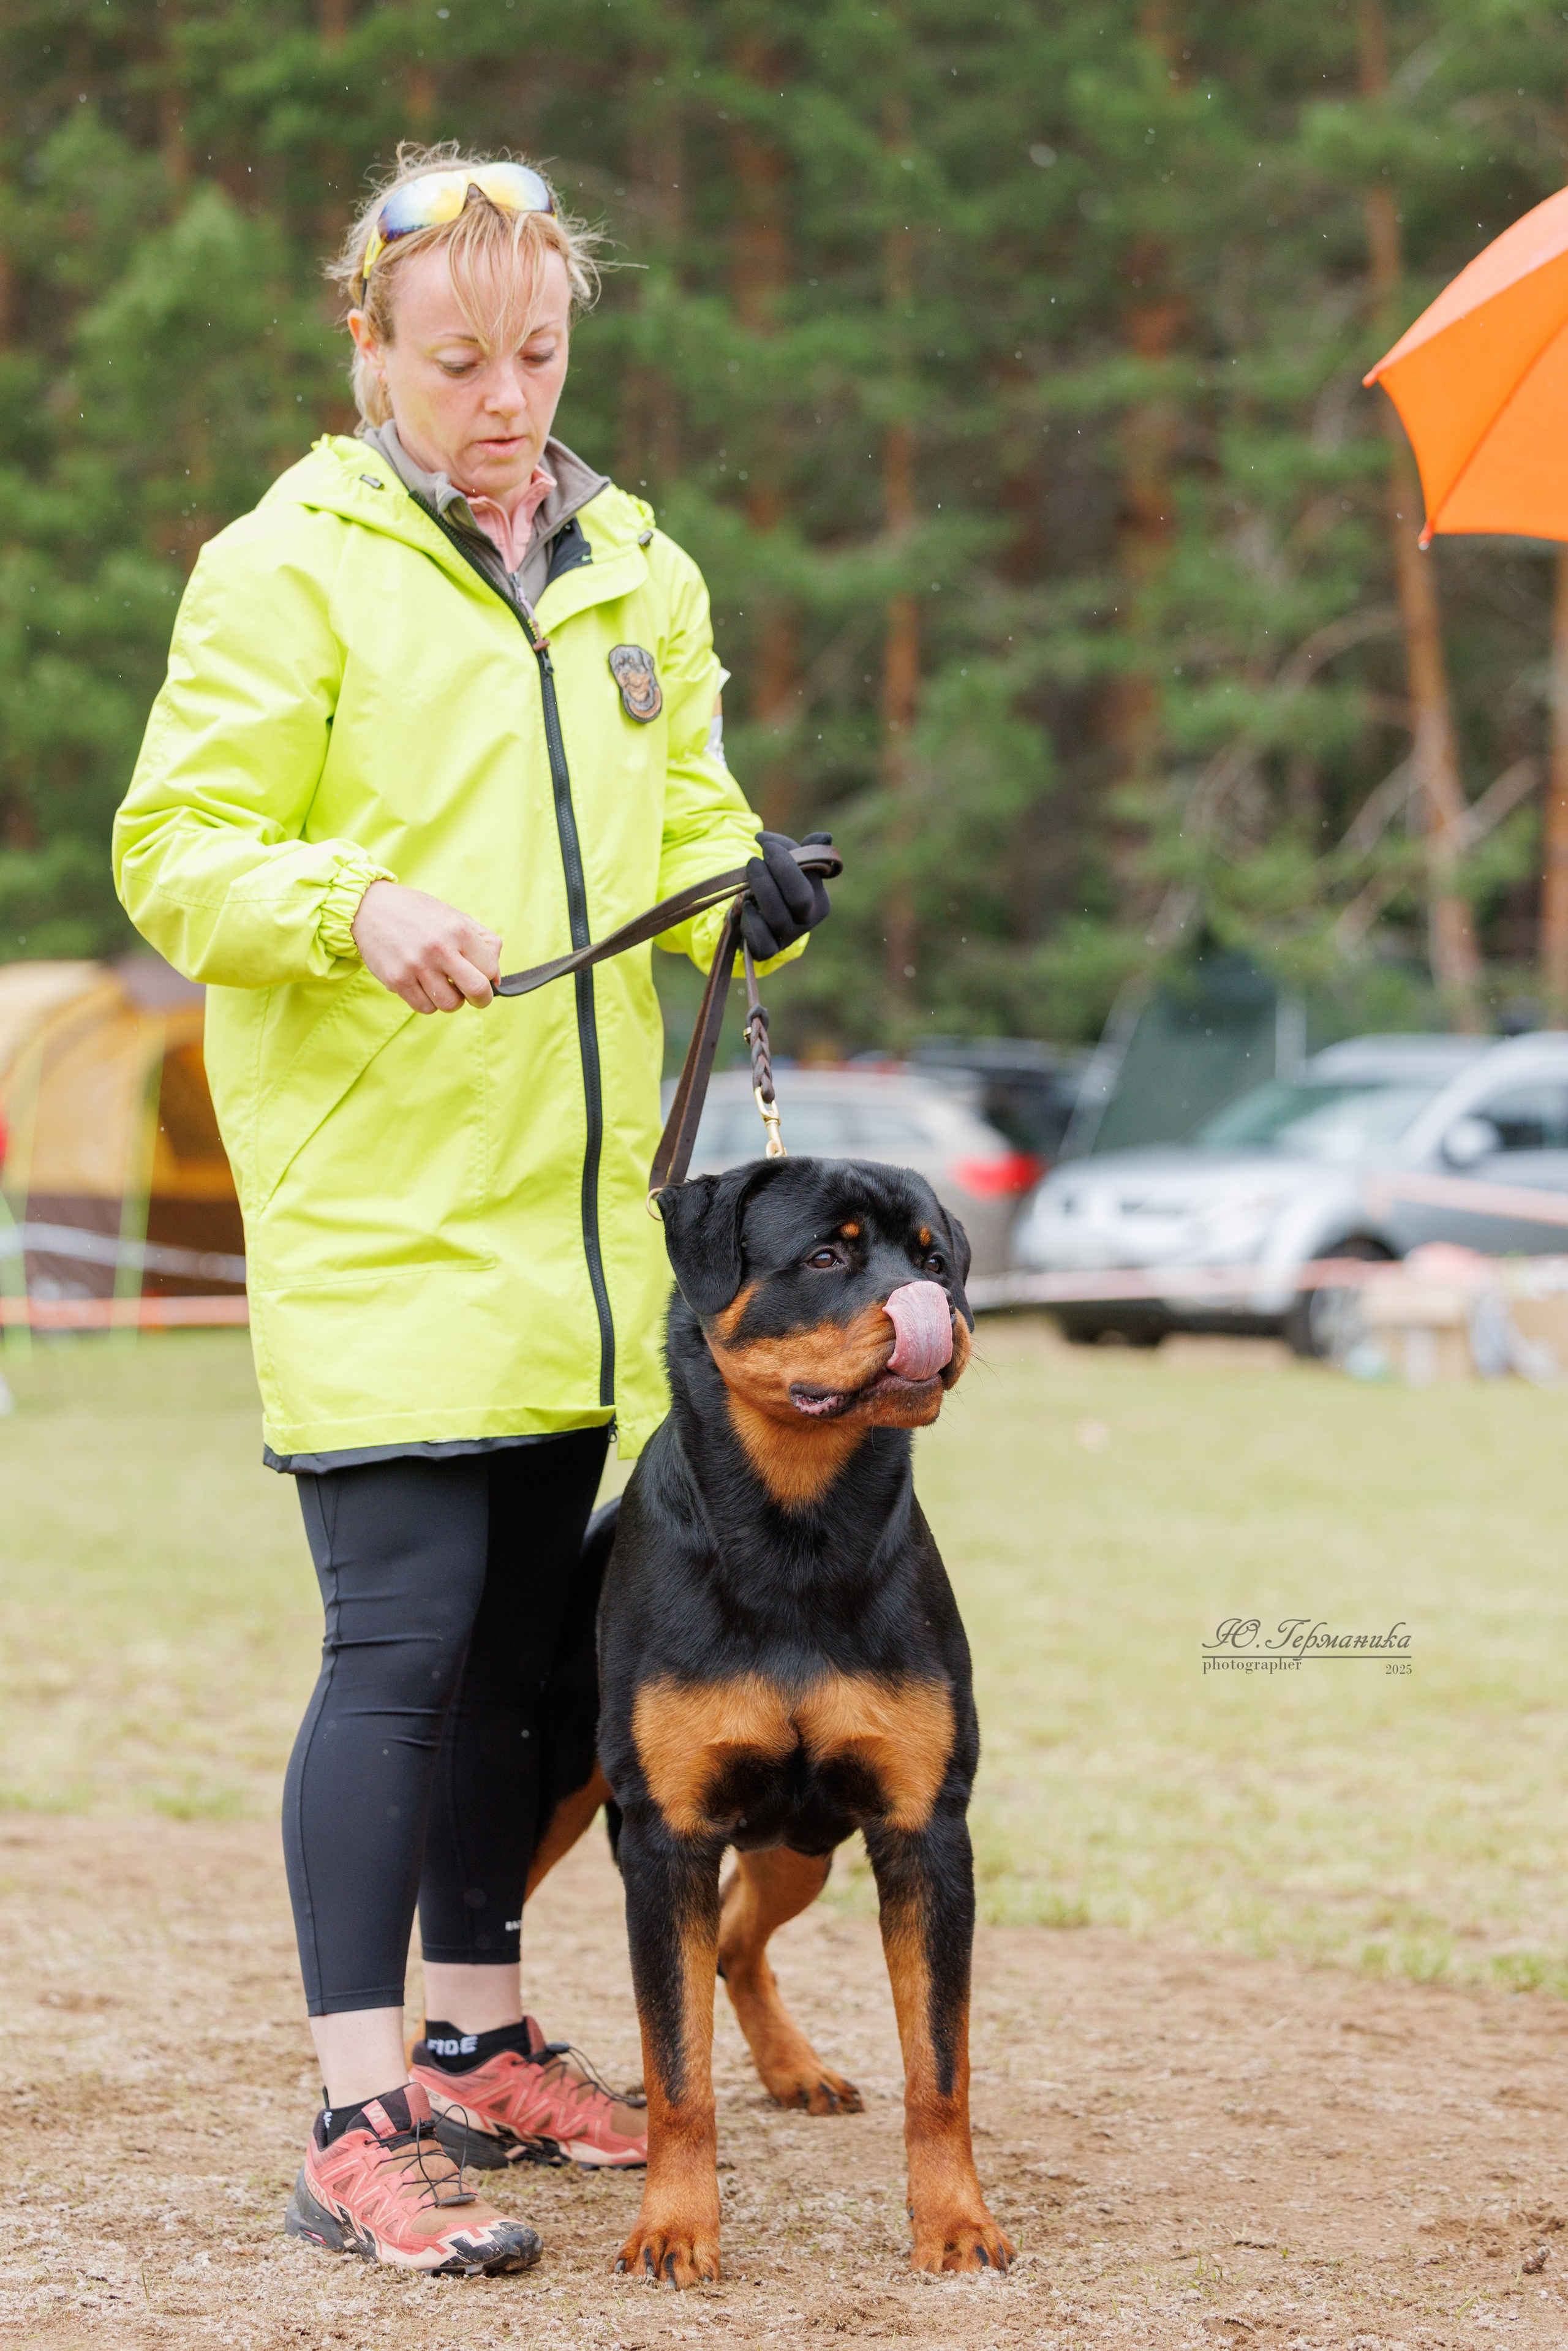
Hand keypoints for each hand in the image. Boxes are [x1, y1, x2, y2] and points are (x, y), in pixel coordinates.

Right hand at [351, 881, 500, 1013]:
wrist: (369, 908)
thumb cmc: (418, 913)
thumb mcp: (455, 916)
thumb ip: (483, 942)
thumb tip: (497, 978)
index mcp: (458, 930)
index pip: (490, 969)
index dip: (489, 977)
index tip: (481, 976)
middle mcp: (439, 948)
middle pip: (477, 991)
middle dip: (481, 999)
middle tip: (474, 995)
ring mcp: (417, 966)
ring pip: (450, 1004)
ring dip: (451, 1000)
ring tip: (442, 984)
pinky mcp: (397, 980)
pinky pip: (424, 1007)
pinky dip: (428, 1002)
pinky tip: (423, 985)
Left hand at [742, 831, 832, 961]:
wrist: (757, 915)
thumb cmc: (776, 885)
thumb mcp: (791, 866)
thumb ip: (804, 851)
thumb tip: (824, 837)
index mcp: (820, 901)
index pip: (810, 874)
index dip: (785, 855)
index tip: (763, 842)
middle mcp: (807, 921)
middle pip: (799, 898)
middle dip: (775, 873)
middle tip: (753, 861)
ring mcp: (787, 938)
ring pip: (778, 917)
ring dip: (759, 891)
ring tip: (747, 877)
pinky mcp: (767, 951)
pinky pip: (762, 942)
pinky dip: (750, 921)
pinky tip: (744, 904)